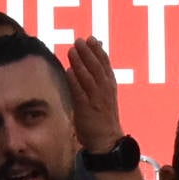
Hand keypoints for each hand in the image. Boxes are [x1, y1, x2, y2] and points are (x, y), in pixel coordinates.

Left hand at [66, 36, 125, 155]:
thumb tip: (91, 62)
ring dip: (80, 63)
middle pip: (96, 67)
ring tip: (72, 50)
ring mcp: (95, 99)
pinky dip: (74, 81)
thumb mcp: (105, 95)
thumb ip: (98, 79)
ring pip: (88, 77)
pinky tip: (68, 71)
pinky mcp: (86, 109)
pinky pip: (79, 92)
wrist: (106, 141)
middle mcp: (104, 91)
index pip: (105, 64)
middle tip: (79, 41)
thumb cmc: (103, 118)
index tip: (91, 39)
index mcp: (110, 86)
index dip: (98, 51)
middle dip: (88, 53)